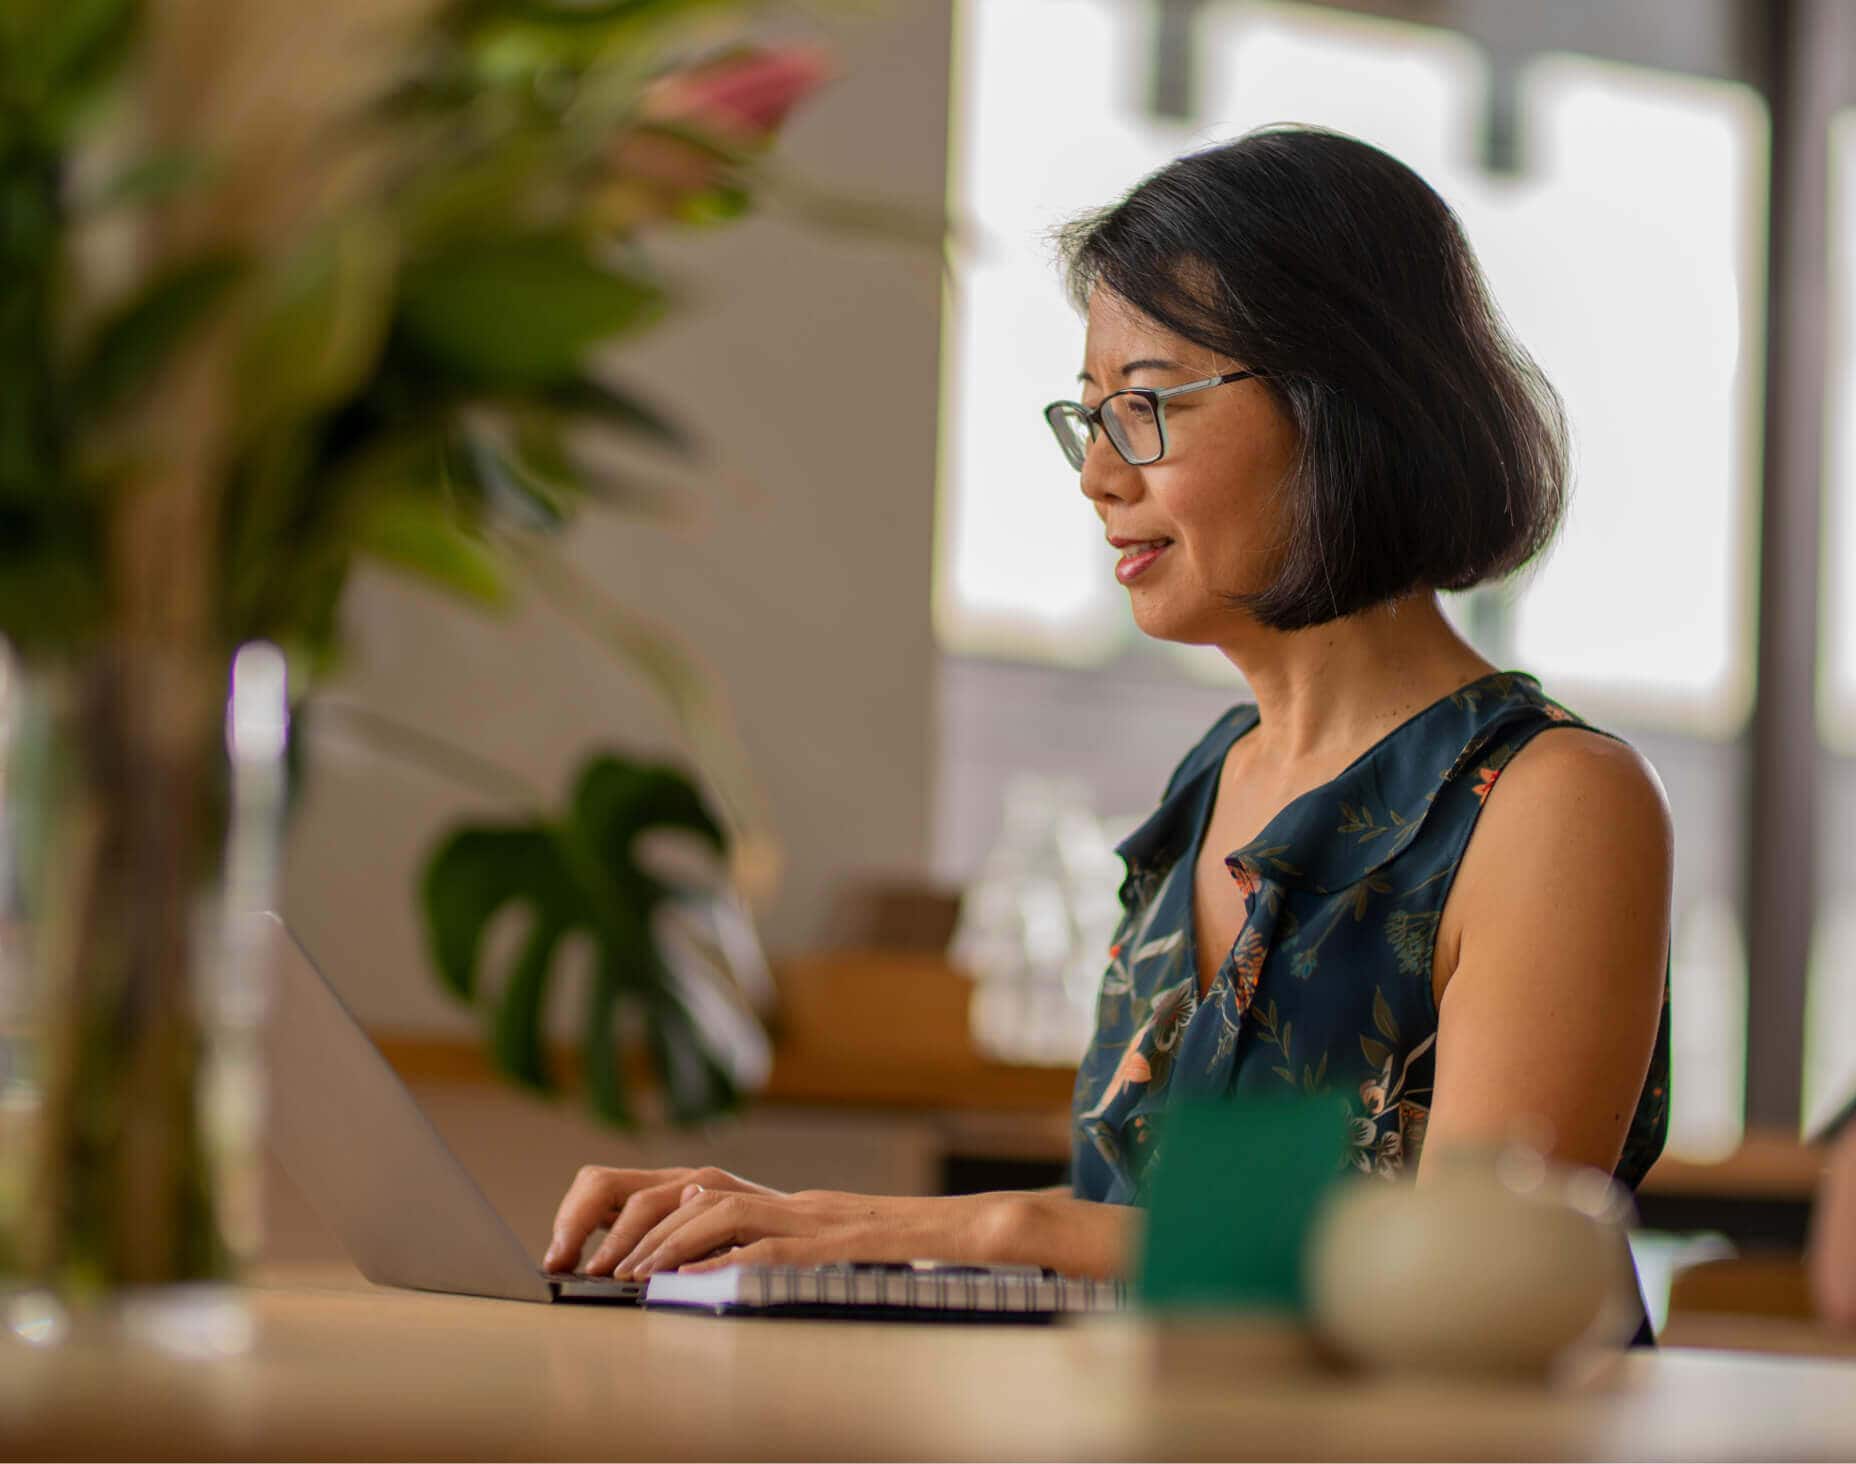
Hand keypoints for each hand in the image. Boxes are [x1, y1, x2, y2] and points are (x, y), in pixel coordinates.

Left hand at [543, 1165, 777, 1273]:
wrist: (851, 1229)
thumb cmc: (778, 1239)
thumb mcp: (711, 1234)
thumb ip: (665, 1236)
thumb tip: (604, 1262)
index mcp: (682, 1186)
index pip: (607, 1185)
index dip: (575, 1219)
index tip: (558, 1259)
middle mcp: (705, 1184)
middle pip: (636, 1194)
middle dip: (602, 1232)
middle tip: (588, 1274)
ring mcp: (743, 1199)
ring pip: (678, 1206)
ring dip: (646, 1245)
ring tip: (628, 1279)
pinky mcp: (782, 1227)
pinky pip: (735, 1229)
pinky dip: (704, 1251)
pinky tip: (682, 1276)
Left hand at [613, 1188, 1012, 1278]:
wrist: (971, 1232)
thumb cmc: (907, 1253)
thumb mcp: (833, 1251)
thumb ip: (785, 1250)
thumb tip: (724, 1268)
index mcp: (793, 1206)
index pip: (703, 1193)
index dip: (651, 1216)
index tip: (616, 1249)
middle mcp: (796, 1204)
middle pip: (699, 1195)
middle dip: (646, 1230)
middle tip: (609, 1266)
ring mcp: (814, 1220)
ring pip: (723, 1212)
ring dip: (672, 1244)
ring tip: (636, 1275)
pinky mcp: (832, 1244)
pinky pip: (771, 1248)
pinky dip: (726, 1261)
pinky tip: (694, 1279)